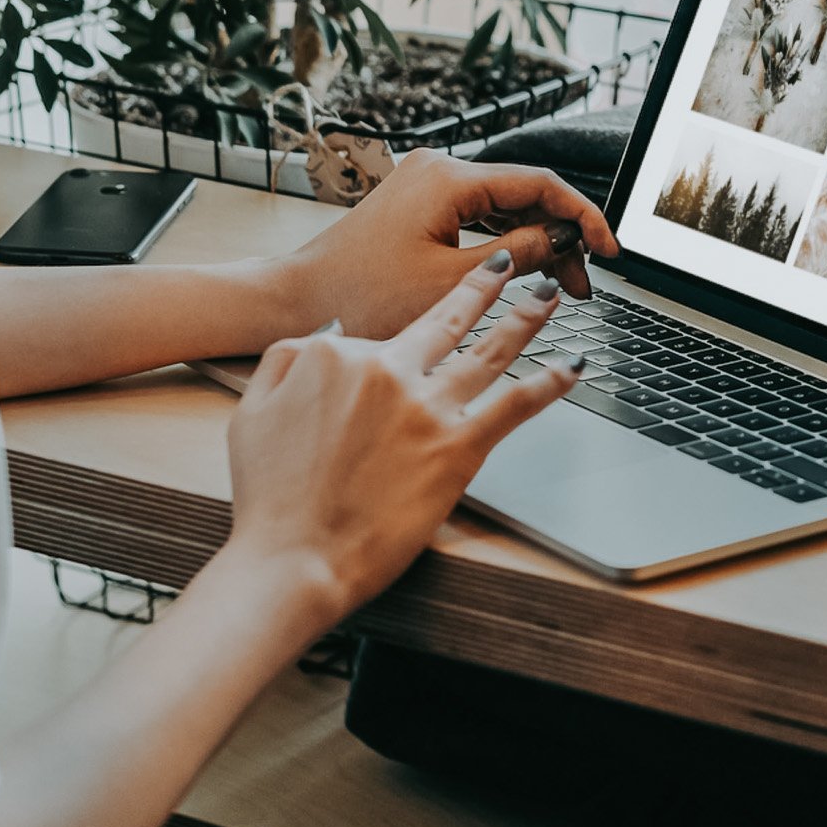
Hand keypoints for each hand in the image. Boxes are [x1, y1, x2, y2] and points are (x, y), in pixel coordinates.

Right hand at [226, 251, 581, 624]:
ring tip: (549, 296)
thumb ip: (287, 359)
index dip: (395, 347)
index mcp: (340, 355)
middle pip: (449, 318)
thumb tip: (329, 334)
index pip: (382, 335)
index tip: (412, 343)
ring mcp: (428, 407)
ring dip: (525, 318)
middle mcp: (390, 370)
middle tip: (508, 267)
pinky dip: (549, 383)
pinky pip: (514, 405)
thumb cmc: (270, 497)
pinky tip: (573, 367)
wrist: (292, 559)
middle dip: (485, 286)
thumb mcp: (253, 410)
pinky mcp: (458, 448)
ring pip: (491, 350)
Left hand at [276, 151, 619, 338]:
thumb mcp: (451, 284)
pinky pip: (478, 217)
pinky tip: (525, 275)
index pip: (539, 184)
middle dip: (560, 238)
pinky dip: (505, 245)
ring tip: (562, 287)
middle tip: (584, 284)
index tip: (609, 249)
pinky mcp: (420, 207)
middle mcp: (440, 170)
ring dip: (535, 244)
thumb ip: (517, 256)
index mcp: (450, 178)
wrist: (296, 301)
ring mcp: (428, 186)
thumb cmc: (360, 296)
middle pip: (524, 194)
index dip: (581, 216)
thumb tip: (562, 241)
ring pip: (504, 208)